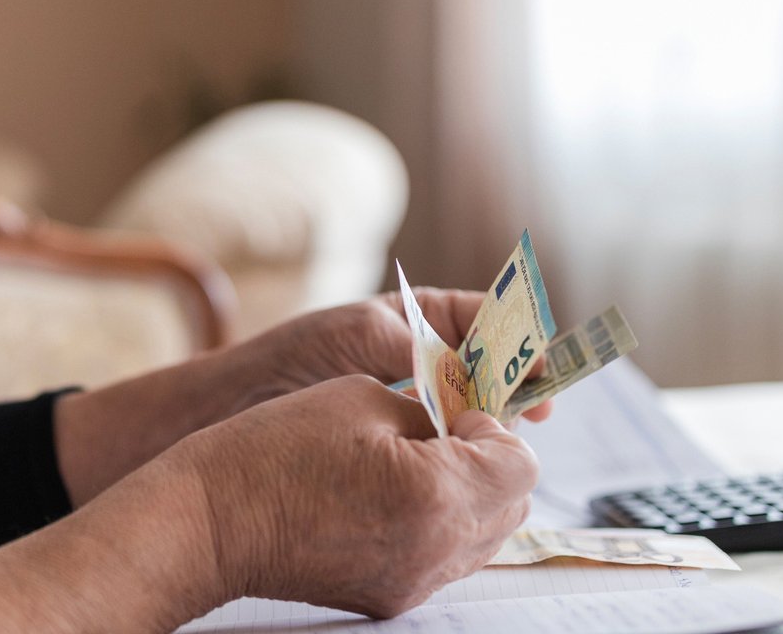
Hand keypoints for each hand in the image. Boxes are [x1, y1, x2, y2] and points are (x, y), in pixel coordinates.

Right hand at [172, 375, 538, 617]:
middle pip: (515, 505)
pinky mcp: (392, 599)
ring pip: (487, 537)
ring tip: (414, 467)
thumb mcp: (363, 398)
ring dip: (470, 496)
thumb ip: (433, 412)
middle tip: (441, 436)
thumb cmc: (275, 449)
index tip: (454, 414)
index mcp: (436, 492)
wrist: (210, 523)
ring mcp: (415, 581)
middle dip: (491, 463)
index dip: (495, 430)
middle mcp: (436, 549)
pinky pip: (447, 559)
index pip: (520, 464)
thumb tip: (468, 429)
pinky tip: (391, 500)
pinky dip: (439, 525)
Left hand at [233, 289, 555, 423]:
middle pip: (493, 368)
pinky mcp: (404, 443)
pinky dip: (463, 452)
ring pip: (474, 410)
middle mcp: (427, 358)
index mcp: (421, 317)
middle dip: (517, 386)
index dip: (521, 341)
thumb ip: (416, 351)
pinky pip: (446, 444)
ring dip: (493, 423)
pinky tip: (472, 465)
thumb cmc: (296, 355)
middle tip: (537, 413)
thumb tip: (472, 374)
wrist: (239, 405)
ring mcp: (418, 402)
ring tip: (508, 440)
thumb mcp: (359, 338)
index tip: (543, 368)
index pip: (490, 320)